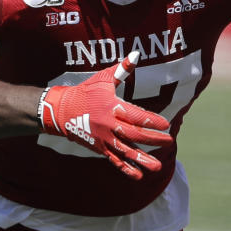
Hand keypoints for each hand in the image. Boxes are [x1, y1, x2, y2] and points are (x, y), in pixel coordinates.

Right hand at [39, 52, 172, 179]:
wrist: (60, 110)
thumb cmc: (86, 91)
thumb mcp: (103, 79)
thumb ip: (122, 69)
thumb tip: (136, 54)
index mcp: (112, 107)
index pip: (136, 116)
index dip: (152, 121)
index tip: (166, 125)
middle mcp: (109, 125)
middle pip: (134, 135)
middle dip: (153, 139)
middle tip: (169, 142)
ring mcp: (104, 138)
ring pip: (125, 151)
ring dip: (142, 159)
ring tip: (157, 167)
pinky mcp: (99, 147)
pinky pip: (114, 160)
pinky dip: (126, 169)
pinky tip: (139, 176)